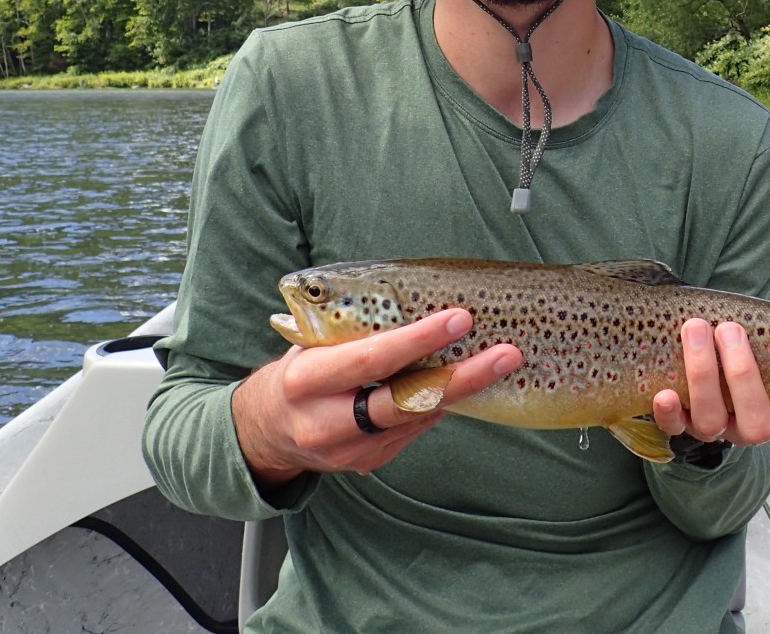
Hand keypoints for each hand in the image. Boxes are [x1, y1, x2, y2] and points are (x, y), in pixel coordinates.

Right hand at [232, 308, 521, 487]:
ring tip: (498, 363)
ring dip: (459, 390)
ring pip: (416, 418)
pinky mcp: (367, 464)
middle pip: (404, 400)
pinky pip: (412, 431)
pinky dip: (436, 406)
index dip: (417, 340)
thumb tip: (418, 305)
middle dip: (460, 376)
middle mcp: (325, 423)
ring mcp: (348, 452)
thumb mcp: (308, 346)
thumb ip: (352, 332)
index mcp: (305, 381)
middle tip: (505, 355)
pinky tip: (457, 385)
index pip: (370, 358)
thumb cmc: (296, 374)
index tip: (458, 318)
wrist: (265, 433)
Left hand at [650, 318, 769, 448]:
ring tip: (695, 329)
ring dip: (703, 375)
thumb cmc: (752, 347)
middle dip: (743, 374)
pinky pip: (674, 430)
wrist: (706, 360)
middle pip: (757, 422)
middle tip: (730, 329)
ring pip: (712, 422)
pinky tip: (664, 392)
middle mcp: (753, 425)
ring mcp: (717, 428)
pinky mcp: (682, 427)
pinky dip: (669, 413)